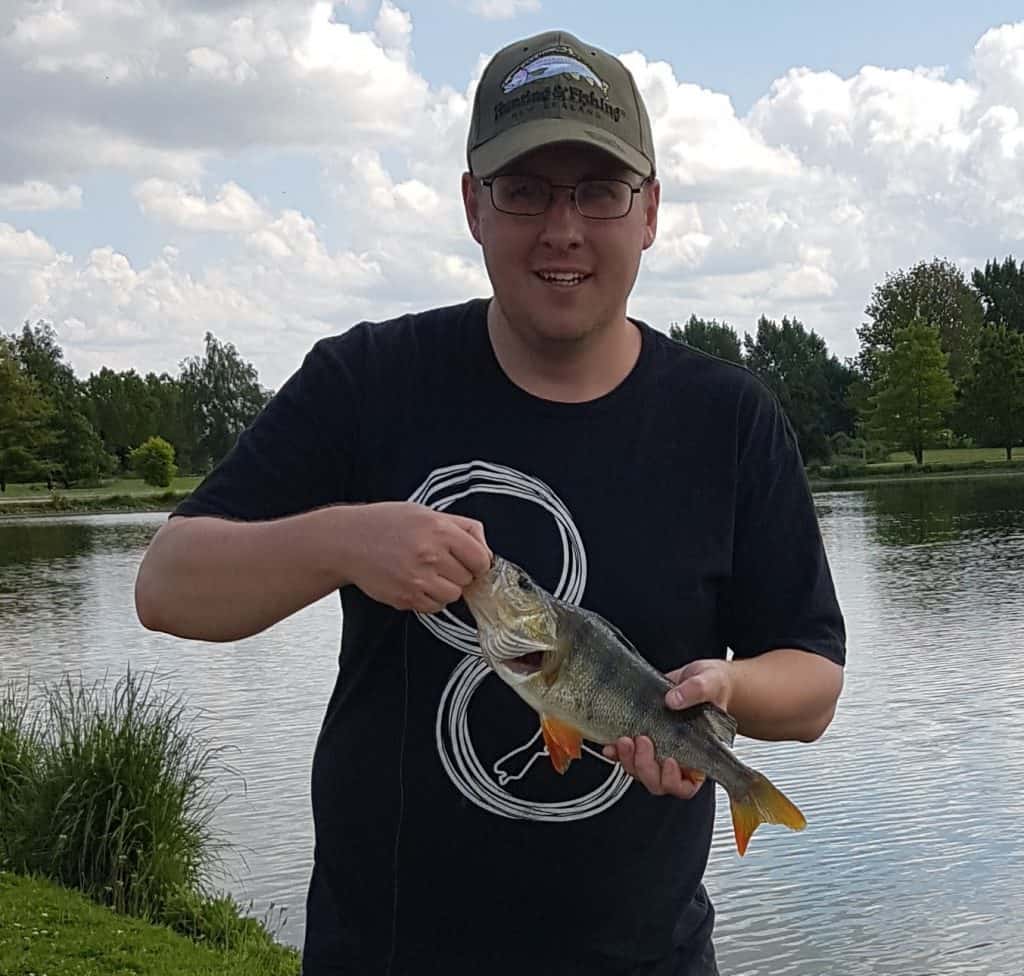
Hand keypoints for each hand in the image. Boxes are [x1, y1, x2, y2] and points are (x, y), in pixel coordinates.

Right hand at [345, 502, 490, 612]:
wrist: (348, 541)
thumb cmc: (386, 524)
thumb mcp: (426, 512)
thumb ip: (462, 527)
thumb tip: (486, 550)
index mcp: (439, 529)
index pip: (480, 559)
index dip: (478, 562)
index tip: (471, 561)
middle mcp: (430, 554)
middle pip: (468, 579)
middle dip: (460, 573)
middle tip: (441, 563)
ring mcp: (417, 578)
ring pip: (453, 595)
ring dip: (446, 587)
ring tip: (428, 573)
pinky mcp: (405, 597)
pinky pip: (434, 607)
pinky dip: (430, 599)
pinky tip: (416, 582)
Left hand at [601, 659, 733, 798]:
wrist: (697, 675)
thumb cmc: (712, 686)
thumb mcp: (710, 682)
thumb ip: (696, 690)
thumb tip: (674, 699)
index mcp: (700, 756)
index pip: (687, 786)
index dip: (674, 781)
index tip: (669, 759)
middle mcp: (677, 758)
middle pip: (658, 783)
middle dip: (646, 766)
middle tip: (643, 740)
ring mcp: (657, 749)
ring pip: (639, 772)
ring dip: (629, 760)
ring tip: (625, 739)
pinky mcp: (640, 738)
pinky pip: (625, 755)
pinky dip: (616, 753)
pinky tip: (610, 744)